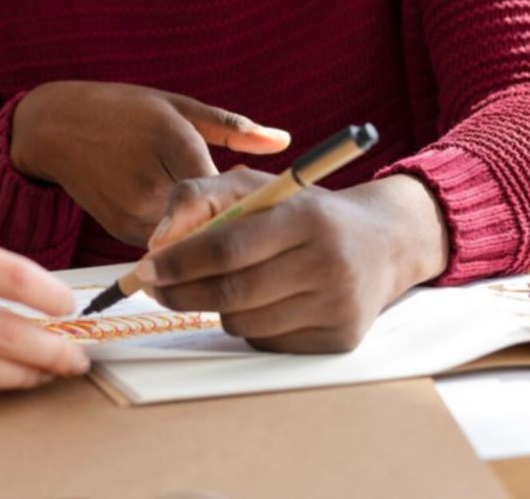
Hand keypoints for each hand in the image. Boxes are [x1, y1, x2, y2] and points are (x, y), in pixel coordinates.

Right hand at [9, 81, 290, 246]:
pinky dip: (180, 238)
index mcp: (174, 144)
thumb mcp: (180, 107)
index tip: (269, 210)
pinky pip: (164, 244)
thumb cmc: (125, 109)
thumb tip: (284, 140)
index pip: (224, 193)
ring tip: (223, 220)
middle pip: (209, 222)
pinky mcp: (120, 230)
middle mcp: (152, 184)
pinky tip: (190, 223)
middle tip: (254, 219)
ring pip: (188, 239)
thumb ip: (233, 129)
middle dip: (232, 222)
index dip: (249, 204)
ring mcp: (132, 212)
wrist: (57, 128)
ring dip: (206, 233)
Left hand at [138, 171, 447, 352]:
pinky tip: (262, 302)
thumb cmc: (307, 210)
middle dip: (182, 292)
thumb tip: (156, 241)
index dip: (180, 261)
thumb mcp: (258, 185)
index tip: (145, 268)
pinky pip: (268, 343)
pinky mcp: (339, 340)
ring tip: (220, 285)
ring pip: (245, 323)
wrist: (384, 242)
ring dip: (216, 308)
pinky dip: (250, 325)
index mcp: (307, 217)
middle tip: (155, 287)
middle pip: (232, 293)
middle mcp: (327, 263)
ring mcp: (337, 307)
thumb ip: (199, 195)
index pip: (228, 248)